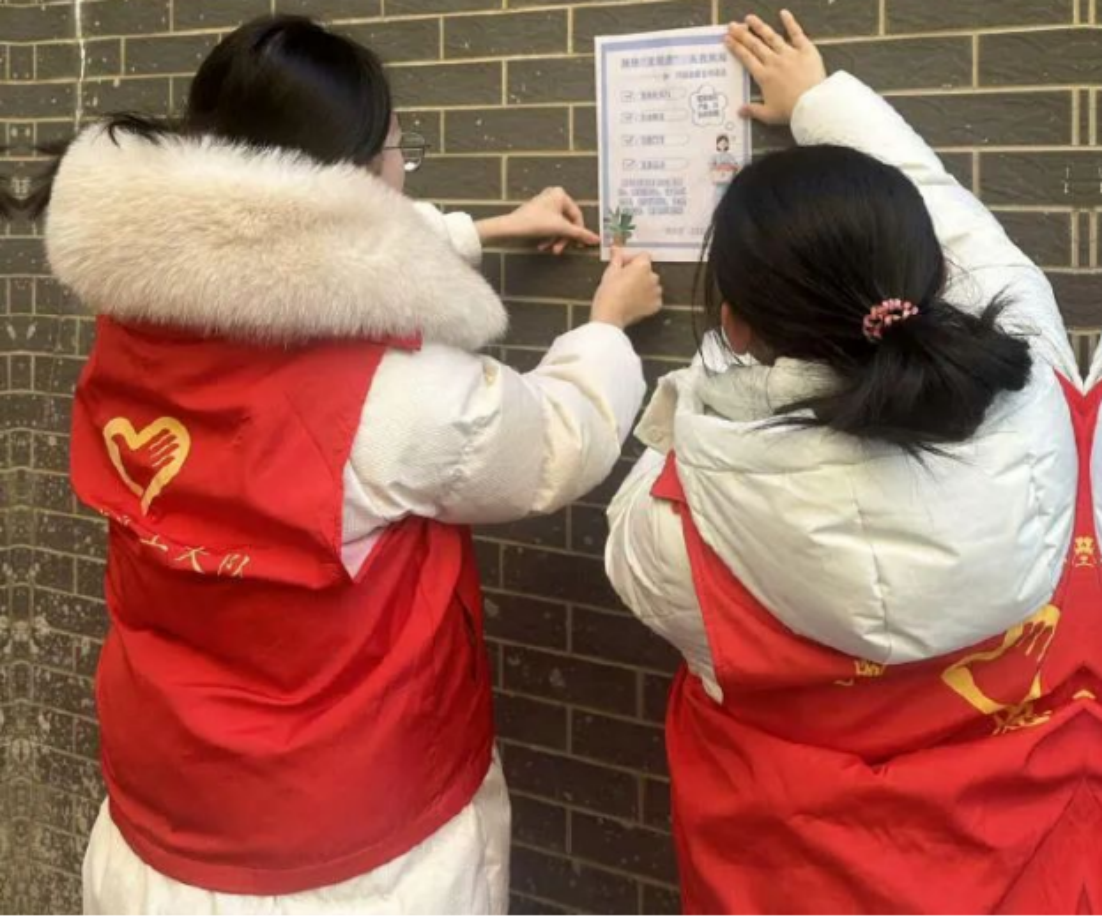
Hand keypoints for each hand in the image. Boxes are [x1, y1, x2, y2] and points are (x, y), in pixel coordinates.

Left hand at [477, 187, 599, 253]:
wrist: (510, 227)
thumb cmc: (535, 223)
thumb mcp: (561, 229)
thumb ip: (580, 234)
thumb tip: (597, 240)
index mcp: (561, 194)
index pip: (577, 216)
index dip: (578, 232)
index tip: (578, 245)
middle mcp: (553, 195)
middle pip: (566, 222)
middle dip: (562, 238)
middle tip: (558, 250)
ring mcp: (544, 203)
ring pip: (557, 226)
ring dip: (554, 239)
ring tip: (548, 249)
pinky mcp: (537, 212)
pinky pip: (548, 225)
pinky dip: (547, 236)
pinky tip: (542, 245)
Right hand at [590, 249, 662, 329]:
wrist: (610, 315)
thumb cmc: (608, 291)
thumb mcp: (610, 272)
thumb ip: (617, 258)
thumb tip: (616, 247)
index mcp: (643, 266)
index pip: (643, 256)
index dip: (633, 260)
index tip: (623, 266)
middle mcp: (654, 277)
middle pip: (648, 271)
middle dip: (639, 274)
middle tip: (625, 282)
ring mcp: (656, 292)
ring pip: (652, 285)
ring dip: (644, 287)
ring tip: (630, 294)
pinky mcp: (656, 305)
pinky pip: (654, 299)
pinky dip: (647, 300)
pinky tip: (636, 303)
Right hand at [726, 10, 826, 125]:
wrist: (812, 104)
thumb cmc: (790, 111)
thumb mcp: (769, 115)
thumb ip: (753, 111)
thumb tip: (739, 111)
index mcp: (763, 76)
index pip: (746, 59)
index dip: (736, 48)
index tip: (727, 39)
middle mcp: (773, 61)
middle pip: (755, 45)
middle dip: (742, 34)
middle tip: (732, 25)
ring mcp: (789, 53)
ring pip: (771, 37)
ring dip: (759, 26)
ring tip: (749, 18)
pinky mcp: (805, 50)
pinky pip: (797, 33)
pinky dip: (790, 22)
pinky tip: (783, 13)